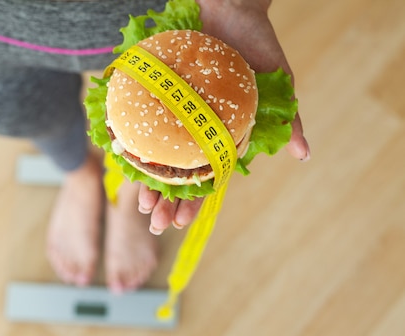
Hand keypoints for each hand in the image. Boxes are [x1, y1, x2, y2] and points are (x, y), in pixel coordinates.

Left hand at [138, 0, 309, 233]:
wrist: (231, 9)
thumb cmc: (259, 47)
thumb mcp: (281, 85)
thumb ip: (291, 121)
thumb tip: (304, 154)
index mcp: (222, 138)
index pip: (206, 180)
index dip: (194, 203)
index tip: (180, 222)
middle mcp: (197, 132)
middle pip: (179, 176)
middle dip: (167, 202)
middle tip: (154, 222)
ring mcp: (177, 117)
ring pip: (159, 158)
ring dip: (148, 183)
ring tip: (139, 205)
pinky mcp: (160, 98)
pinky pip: (143, 124)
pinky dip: (134, 143)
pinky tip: (123, 162)